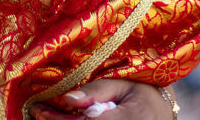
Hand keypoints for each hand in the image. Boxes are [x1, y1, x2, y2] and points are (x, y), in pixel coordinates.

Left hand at [31, 80, 175, 119]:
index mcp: (127, 118)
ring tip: (45, 116)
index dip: (59, 119)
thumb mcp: (124, 84)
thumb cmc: (145, 93)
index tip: (38, 110)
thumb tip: (68, 98)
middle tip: (37, 113)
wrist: (161, 114)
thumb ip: (97, 92)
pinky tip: (61, 119)